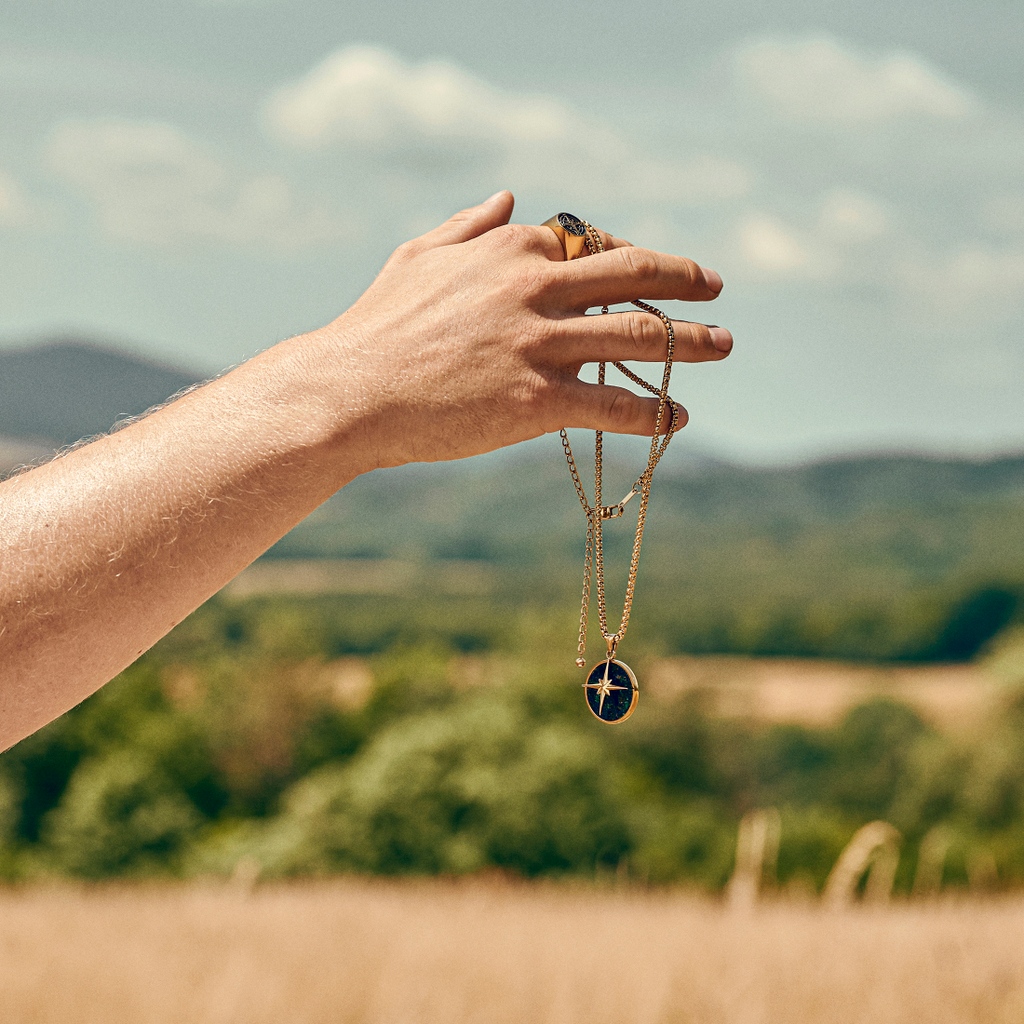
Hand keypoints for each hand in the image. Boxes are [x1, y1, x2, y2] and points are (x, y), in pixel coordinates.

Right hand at [317, 190, 730, 469]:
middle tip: (717, 287)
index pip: (591, 243)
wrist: (350, 391)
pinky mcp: (536, 399)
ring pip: (638, 336)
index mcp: (512, 248)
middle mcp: (535, 286)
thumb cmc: (378, 326)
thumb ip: (470, 225)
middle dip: (683, 279)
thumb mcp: (419, 255)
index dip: (625, 259)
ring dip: (690, 340)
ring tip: (723, 345)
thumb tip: (510, 195)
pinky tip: (677, 419)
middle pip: (632, 276)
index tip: (647, 273)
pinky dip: (652, 412)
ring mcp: (539, 343)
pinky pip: (614, 404)